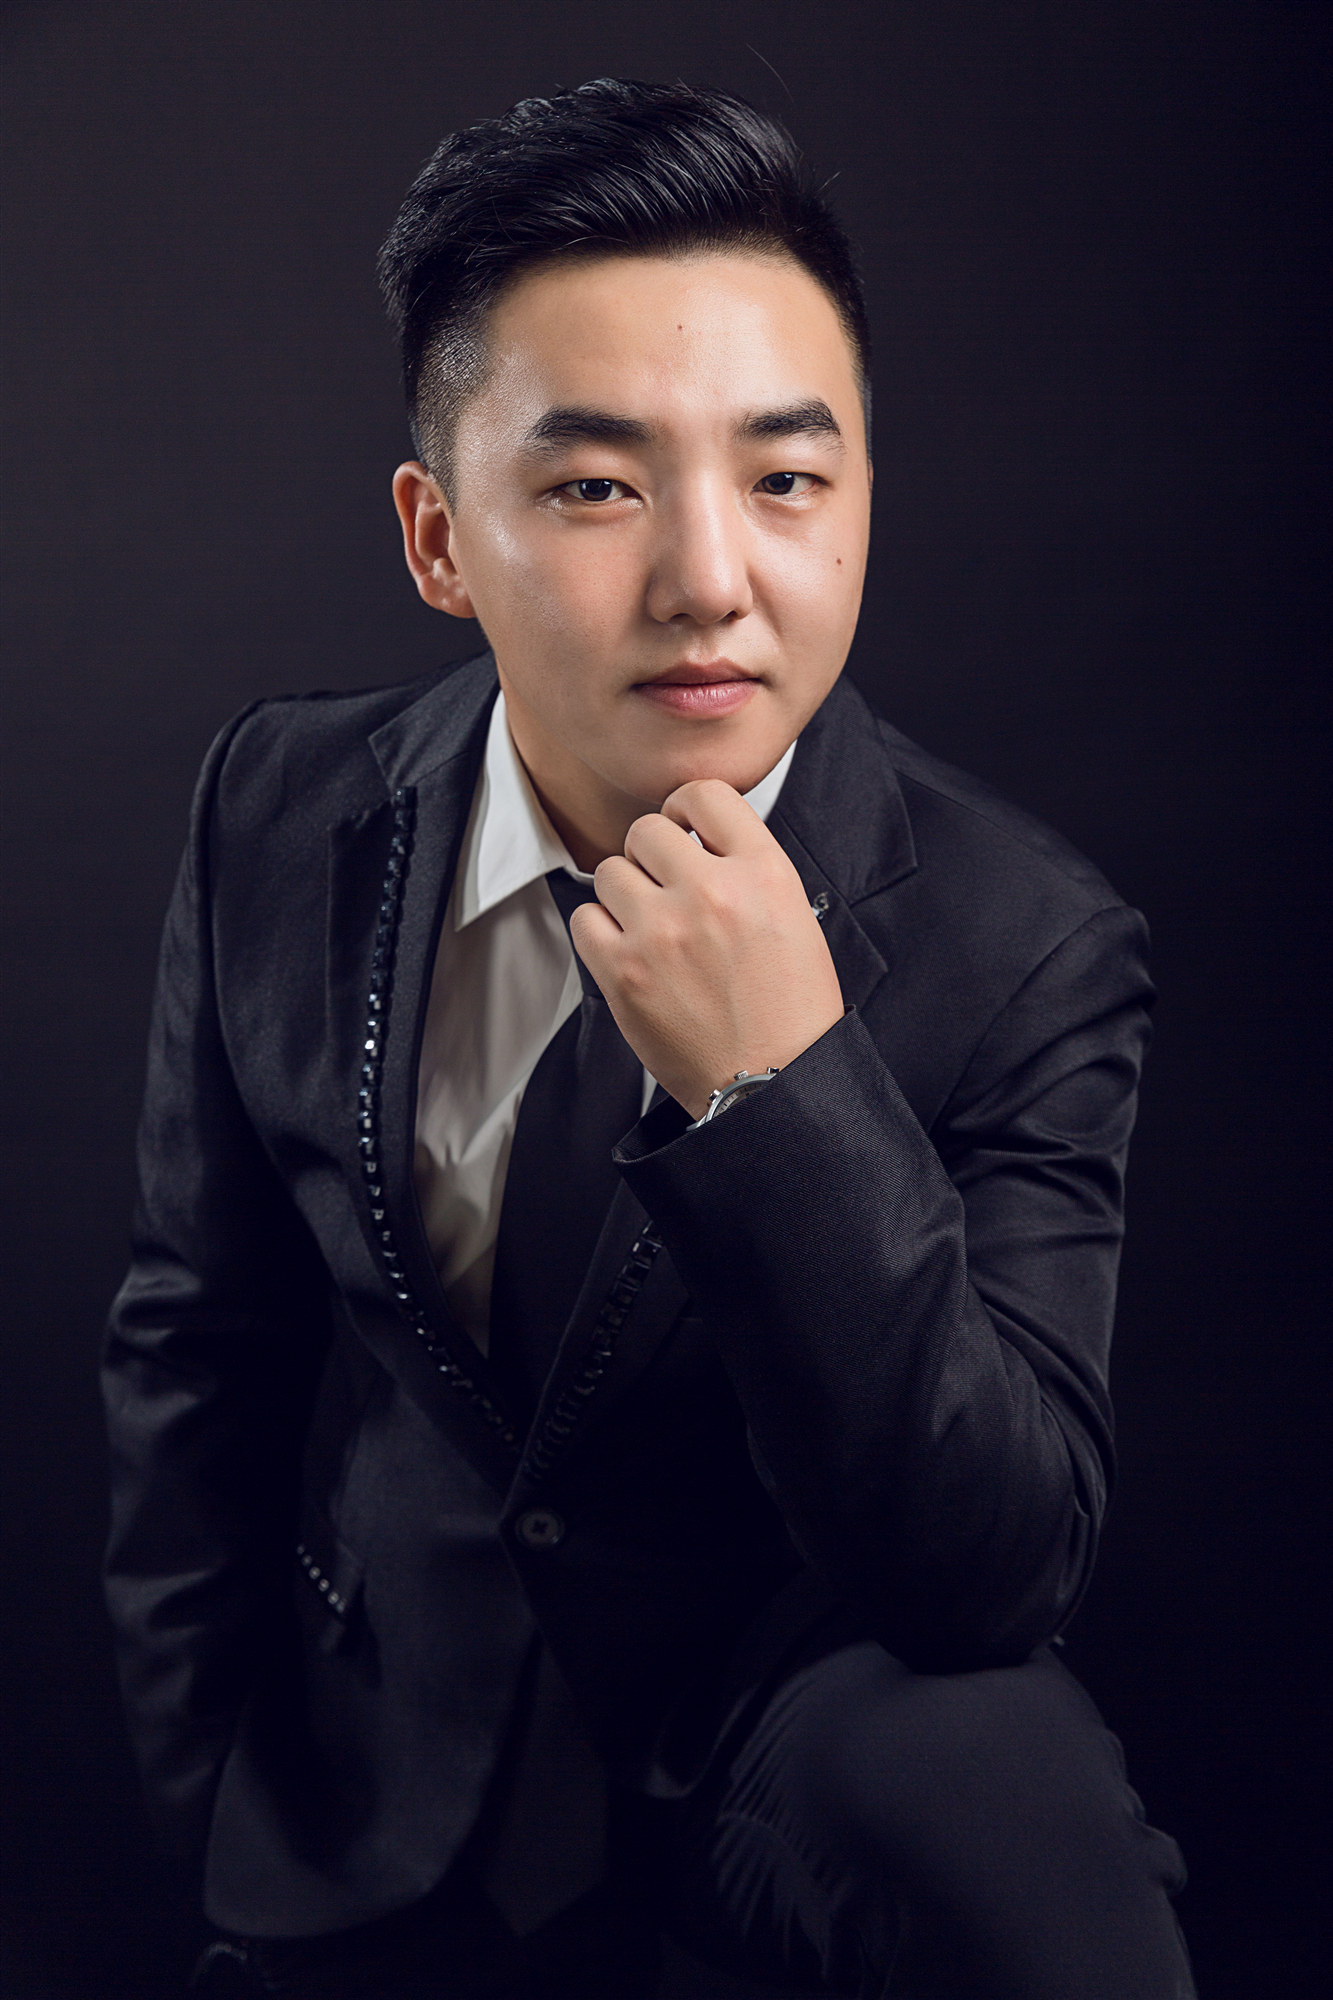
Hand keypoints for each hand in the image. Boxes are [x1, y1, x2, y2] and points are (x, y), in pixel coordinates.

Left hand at [570, 780, 844, 1121]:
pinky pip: (585, 918)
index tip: (683, 830)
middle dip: (652, 856)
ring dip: (625, 893)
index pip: (705, 795)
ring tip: (651, 926)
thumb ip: (747, 868)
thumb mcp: (795, 917)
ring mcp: (662, 931)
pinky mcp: (623, 971)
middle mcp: (712, 893)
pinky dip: (601, 930)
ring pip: (610, 871)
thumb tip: (696, 838)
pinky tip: (628, 950)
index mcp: (764, 874)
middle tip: (665, 887)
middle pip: (646, 830)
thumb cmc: (789, 1010)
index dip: (686, 810)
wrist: (772, 1082)